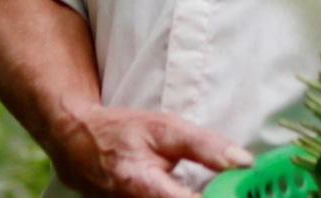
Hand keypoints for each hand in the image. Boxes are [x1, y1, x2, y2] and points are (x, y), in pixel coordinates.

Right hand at [48, 105, 254, 197]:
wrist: (76, 146)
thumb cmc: (122, 133)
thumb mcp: (164, 129)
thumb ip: (204, 147)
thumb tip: (244, 163)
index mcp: (143, 189)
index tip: (242, 195)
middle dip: (214, 197)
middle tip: (237, 191)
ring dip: (200, 197)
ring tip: (217, 190)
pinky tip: (194, 191)